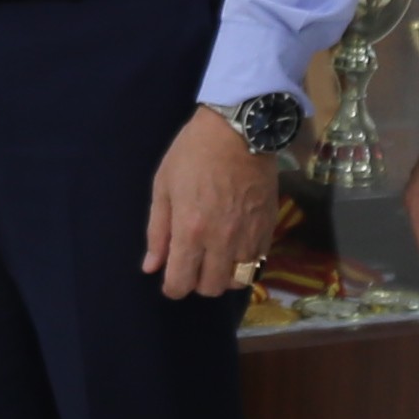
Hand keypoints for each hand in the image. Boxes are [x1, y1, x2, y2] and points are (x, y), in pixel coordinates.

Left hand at [146, 108, 282, 300]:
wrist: (240, 130)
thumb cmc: (193, 153)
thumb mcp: (164, 187)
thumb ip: (157, 231)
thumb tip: (151, 267)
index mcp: (190, 230)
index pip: (180, 283)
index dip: (172, 287)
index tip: (170, 279)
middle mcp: (221, 241)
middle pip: (209, 288)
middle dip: (196, 283)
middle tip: (192, 264)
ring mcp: (248, 237)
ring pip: (236, 281)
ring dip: (222, 276)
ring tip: (215, 258)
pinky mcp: (268, 229)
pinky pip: (257, 264)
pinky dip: (244, 264)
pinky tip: (235, 247)